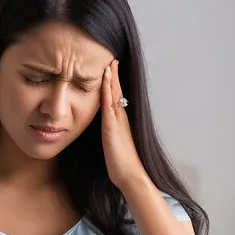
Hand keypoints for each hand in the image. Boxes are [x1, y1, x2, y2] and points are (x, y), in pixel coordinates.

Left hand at [100, 59, 146, 190]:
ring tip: (110, 63)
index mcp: (120, 121)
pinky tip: (104, 79)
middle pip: (117, 91)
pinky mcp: (112, 126)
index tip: (110, 69)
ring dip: (111, 78)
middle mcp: (120, 117)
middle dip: (114, 75)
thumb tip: (106, 132)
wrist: (130, 175)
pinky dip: (106, 90)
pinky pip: (108, 103)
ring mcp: (117, 120)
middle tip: (112, 59)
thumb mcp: (113, 144)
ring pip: (114, 94)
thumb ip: (110, 134)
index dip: (113, 83)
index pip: (115, 97)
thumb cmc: (121, 163)